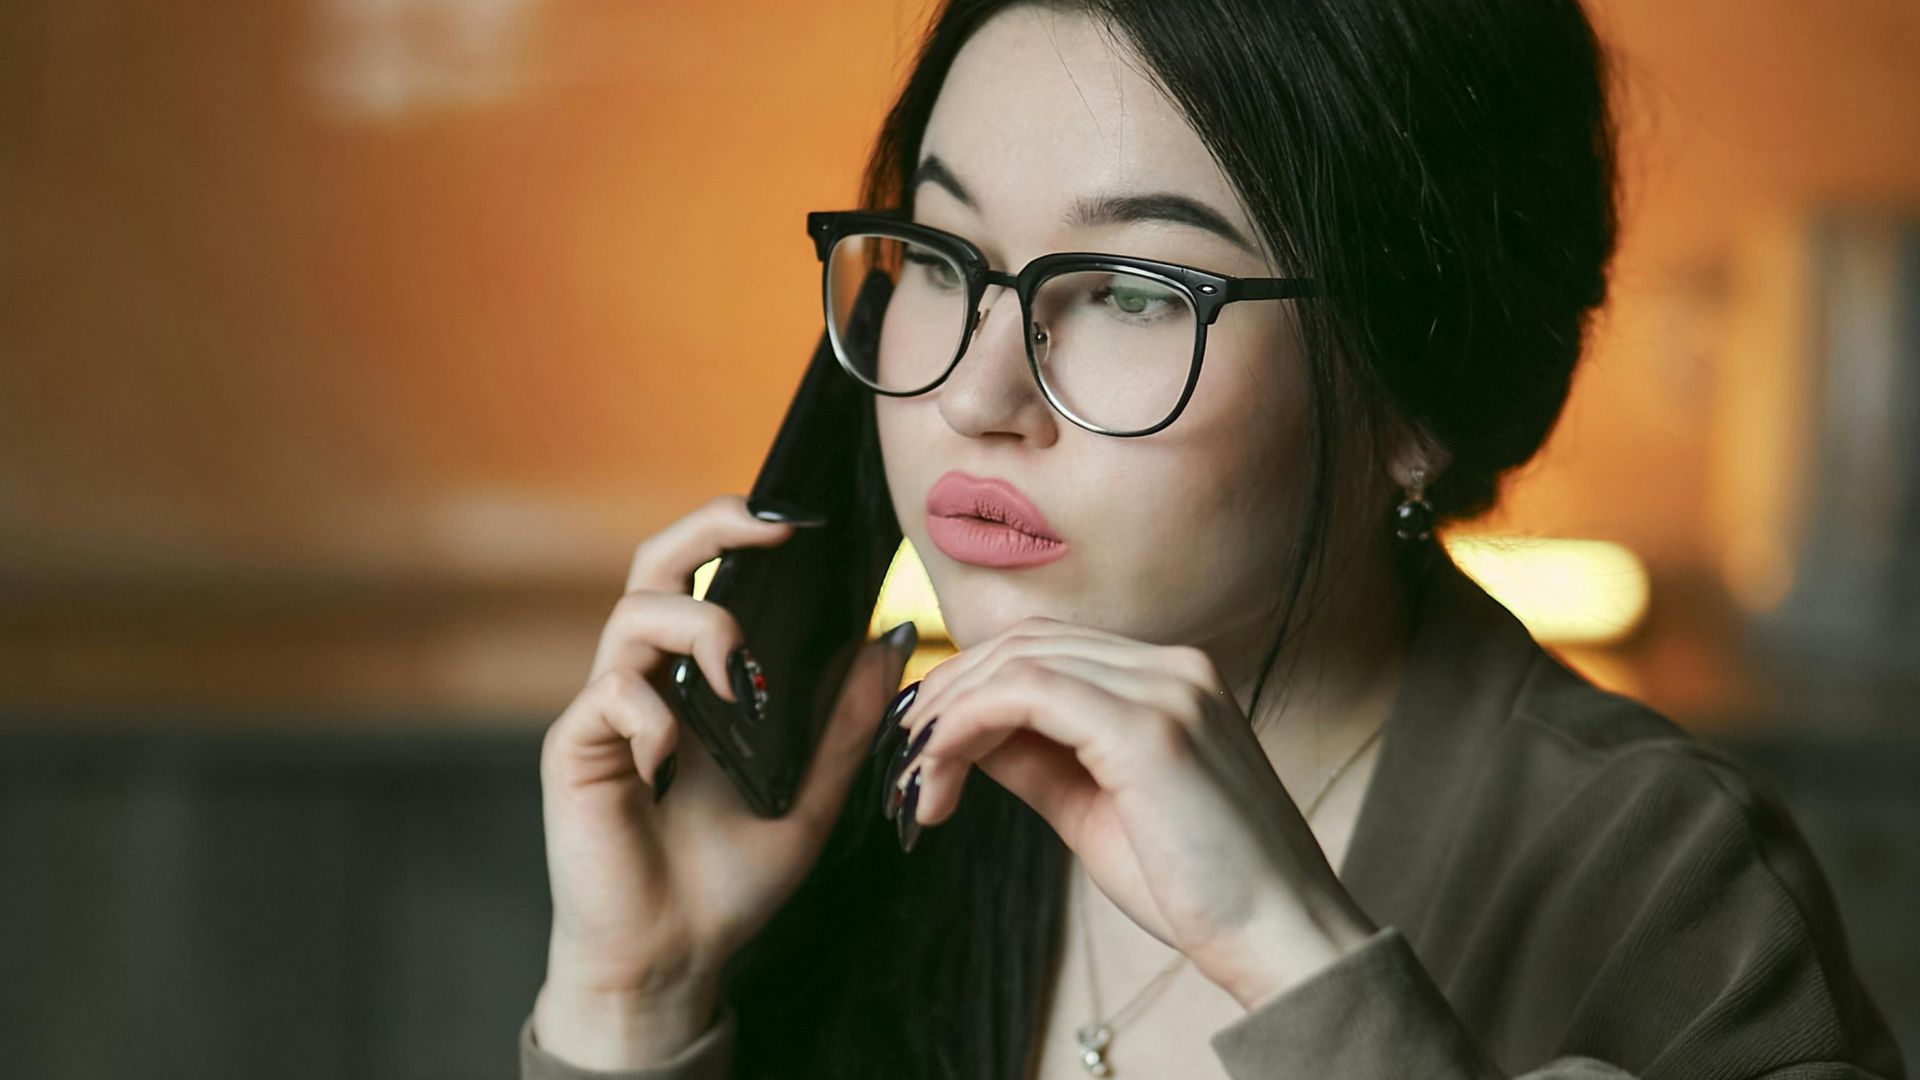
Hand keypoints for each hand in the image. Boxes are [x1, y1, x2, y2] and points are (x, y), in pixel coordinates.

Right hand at [535, 494, 915, 1066]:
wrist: (673, 959)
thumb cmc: (728, 880)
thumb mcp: (810, 795)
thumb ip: (844, 722)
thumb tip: (886, 641)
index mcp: (699, 680)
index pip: (708, 578)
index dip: (741, 536)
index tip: (803, 527)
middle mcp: (649, 680)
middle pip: (657, 565)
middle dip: (709, 529)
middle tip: (769, 531)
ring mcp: (608, 711)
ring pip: (635, 615)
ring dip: (699, 629)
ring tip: (739, 682)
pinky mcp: (576, 750)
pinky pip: (609, 695)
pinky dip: (651, 715)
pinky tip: (673, 762)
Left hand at [886, 616, 1376, 1008]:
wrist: (1283, 938)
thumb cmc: (1200, 887)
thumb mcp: (1096, 809)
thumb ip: (1036, 760)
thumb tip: (964, 736)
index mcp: (1172, 679)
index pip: (1046, 649)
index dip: (971, 685)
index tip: (924, 743)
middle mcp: (1174, 667)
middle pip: (1024, 645)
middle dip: (948, 696)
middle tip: (904, 760)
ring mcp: (1167, 689)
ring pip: (1018, 662)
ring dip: (948, 716)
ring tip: (917, 780)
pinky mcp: (1150, 728)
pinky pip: (1027, 694)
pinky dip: (967, 725)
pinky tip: (941, 772)